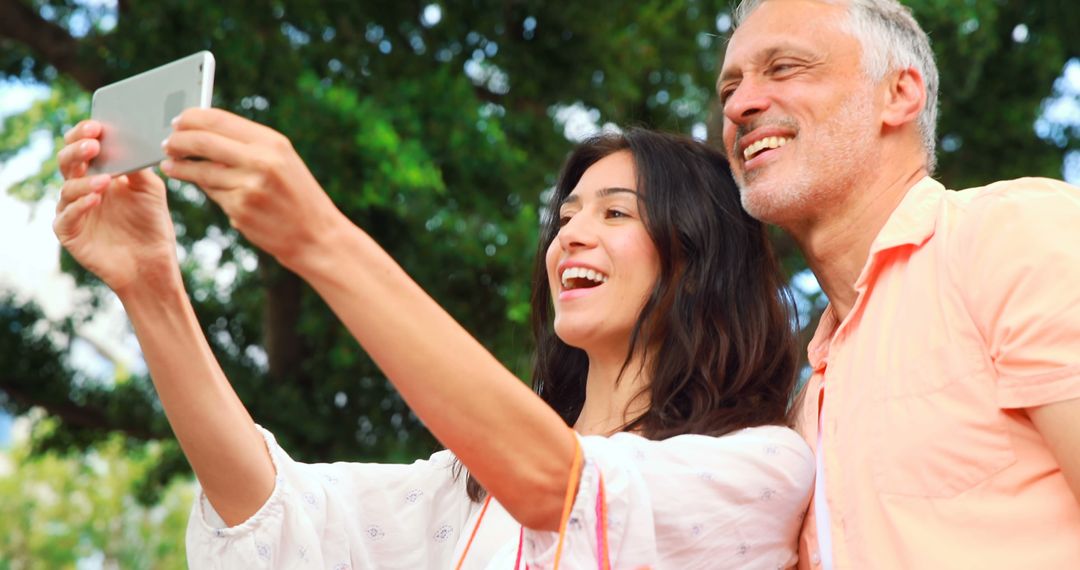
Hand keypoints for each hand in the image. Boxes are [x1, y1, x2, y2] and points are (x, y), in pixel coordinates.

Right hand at [54, 120, 178, 294]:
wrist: (153, 262)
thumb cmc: (152, 224)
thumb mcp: (150, 189)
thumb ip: (137, 167)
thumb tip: (128, 142)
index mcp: (99, 172)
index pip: (83, 146)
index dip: (84, 134)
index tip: (96, 126)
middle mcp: (82, 188)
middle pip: (67, 162)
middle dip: (78, 150)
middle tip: (93, 144)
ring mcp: (73, 210)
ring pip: (67, 188)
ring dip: (84, 181)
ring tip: (105, 179)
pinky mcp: (69, 232)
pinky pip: (67, 216)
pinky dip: (79, 206)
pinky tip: (96, 199)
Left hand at [160, 109, 345, 269]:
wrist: (317, 236)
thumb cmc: (297, 196)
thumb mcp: (282, 162)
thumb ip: (249, 146)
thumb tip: (205, 133)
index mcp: (272, 142)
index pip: (220, 120)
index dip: (193, 118)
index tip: (178, 121)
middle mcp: (261, 161)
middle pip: (203, 141)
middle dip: (178, 141)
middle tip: (166, 143)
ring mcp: (249, 186)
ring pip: (202, 170)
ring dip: (180, 167)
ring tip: (170, 166)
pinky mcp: (240, 209)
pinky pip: (211, 193)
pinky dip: (202, 188)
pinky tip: (197, 184)